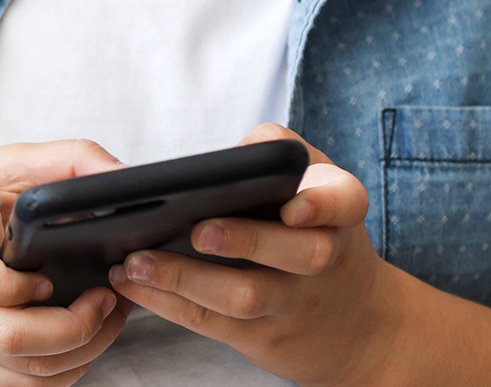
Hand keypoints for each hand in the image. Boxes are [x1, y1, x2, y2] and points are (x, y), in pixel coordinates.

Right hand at [0, 140, 136, 385]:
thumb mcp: (3, 162)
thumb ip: (68, 159)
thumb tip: (123, 175)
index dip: (18, 283)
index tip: (49, 273)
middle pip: (11, 337)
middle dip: (77, 326)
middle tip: (106, 297)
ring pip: (24, 373)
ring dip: (81, 352)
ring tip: (104, 318)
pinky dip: (61, 371)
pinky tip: (80, 340)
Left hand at [105, 124, 399, 386]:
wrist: (357, 324)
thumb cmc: (315, 229)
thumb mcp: (315, 183)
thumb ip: (273, 152)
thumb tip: (224, 155)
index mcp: (338, 212)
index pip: (344, 201)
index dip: (322, 204)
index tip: (295, 206)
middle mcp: (325, 259)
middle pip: (297, 253)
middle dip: (246, 240)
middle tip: (199, 230)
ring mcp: (294, 304)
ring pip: (245, 296)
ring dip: (185, 278)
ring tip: (136, 260)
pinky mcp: (263, 338)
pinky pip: (213, 322)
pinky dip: (169, 302)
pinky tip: (133, 282)